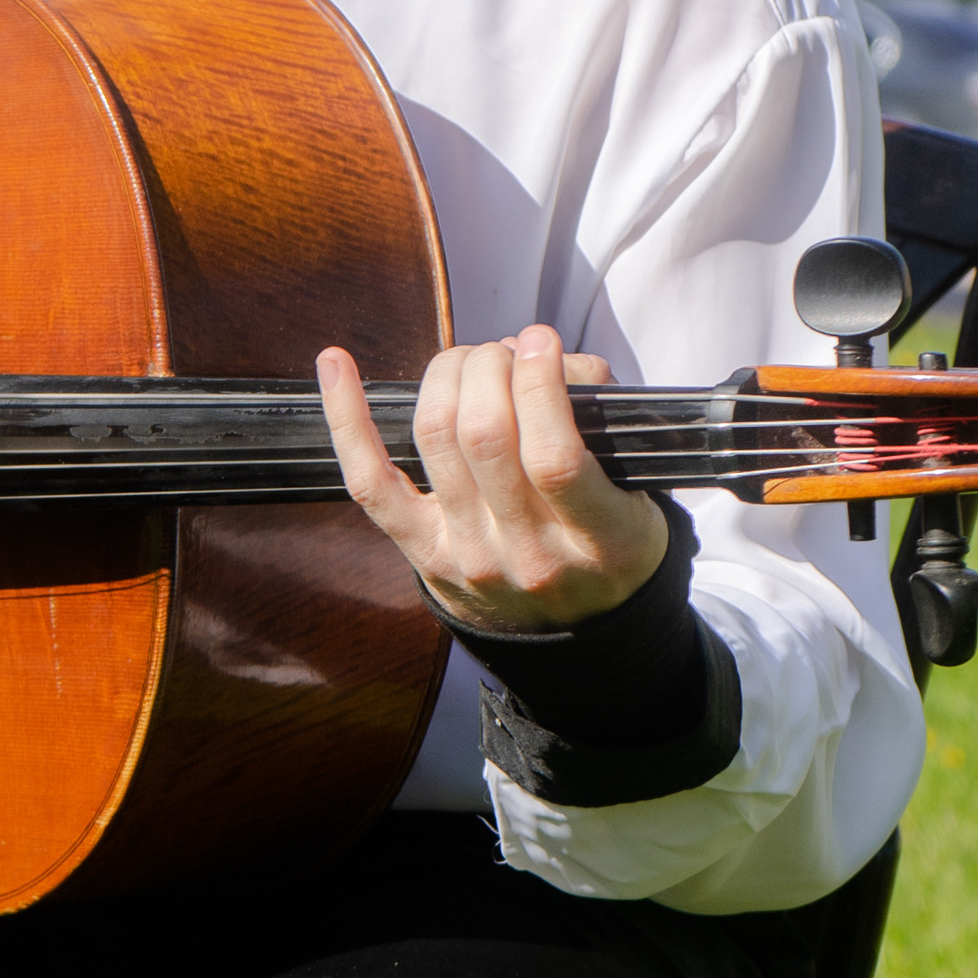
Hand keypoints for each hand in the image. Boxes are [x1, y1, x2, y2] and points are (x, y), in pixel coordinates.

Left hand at [318, 326, 670, 631]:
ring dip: (449, 376)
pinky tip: (337, 367)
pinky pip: (370, 482)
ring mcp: (468, 555)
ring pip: (435, 439)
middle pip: (485, 436)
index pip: (554, 456)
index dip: (540, 384)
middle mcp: (527, 553)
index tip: (541, 342)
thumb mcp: (640, 494)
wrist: (572, 635)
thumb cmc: (607, 547)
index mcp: (597, 539)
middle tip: (505, 353)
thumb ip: (602, 422)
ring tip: (471, 363)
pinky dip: (348, 418)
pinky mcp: (422, 552)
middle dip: (490, 368)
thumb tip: (540, 354)